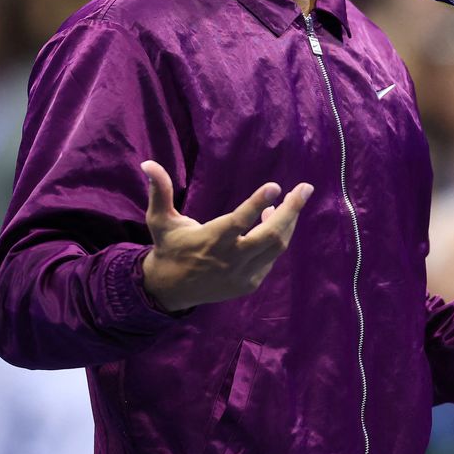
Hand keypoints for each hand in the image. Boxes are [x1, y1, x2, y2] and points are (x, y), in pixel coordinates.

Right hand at [139, 161, 313, 311]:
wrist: (170, 290)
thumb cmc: (169, 247)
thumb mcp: (160, 219)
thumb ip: (159, 191)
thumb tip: (148, 162)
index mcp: (211, 240)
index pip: (239, 222)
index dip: (257, 204)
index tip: (275, 186)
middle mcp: (230, 259)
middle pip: (270, 235)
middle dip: (292, 210)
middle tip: (305, 188)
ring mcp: (242, 274)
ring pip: (276, 247)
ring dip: (288, 222)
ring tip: (290, 202)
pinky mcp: (249, 283)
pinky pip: (271, 259)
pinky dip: (277, 239)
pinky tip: (273, 223)